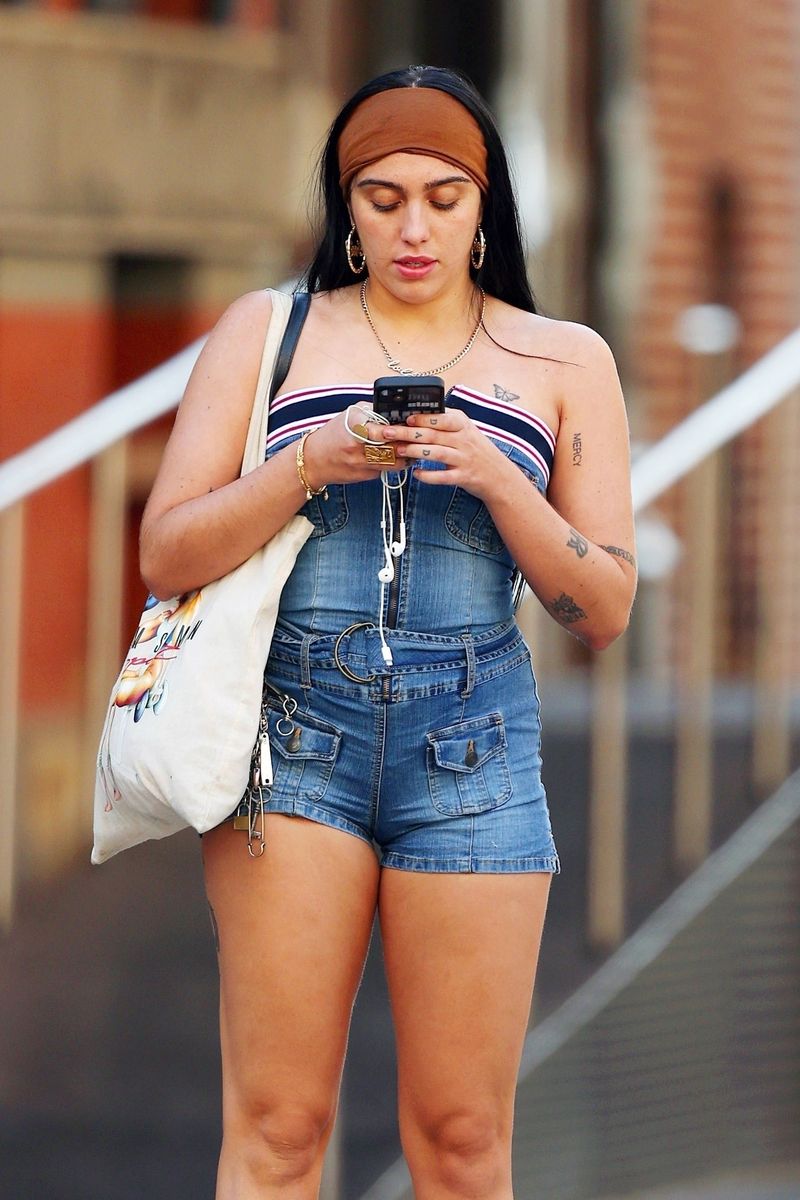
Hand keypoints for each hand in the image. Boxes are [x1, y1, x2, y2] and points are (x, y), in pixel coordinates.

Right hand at [299, 406, 403, 489]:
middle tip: (417, 437)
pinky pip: (386, 469)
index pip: (378, 430)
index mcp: (352, 425)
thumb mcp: (349, 416)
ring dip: (406, 455)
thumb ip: (371, 413)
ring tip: (412, 448)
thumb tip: (395, 412)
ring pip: (393, 461)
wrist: (313, 461)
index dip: (394, 430)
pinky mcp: (365, 475)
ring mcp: (361, 462)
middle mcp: (356, 445)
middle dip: (406, 442)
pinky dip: (394, 463)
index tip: (405, 427)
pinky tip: (398, 457)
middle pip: (390, 446)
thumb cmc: (333, 435)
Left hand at [378, 408, 507, 499]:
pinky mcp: (463, 477)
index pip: (441, 418)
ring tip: (398, 450)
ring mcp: (464, 459)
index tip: (405, 418)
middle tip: (388, 433)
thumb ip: (445, 422)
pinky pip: (442, 477)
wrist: (499, 475)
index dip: (421, 418)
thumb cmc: (477, 450)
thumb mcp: (466, 430)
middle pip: (432, 434)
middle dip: (407, 433)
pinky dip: (428, 476)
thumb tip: (416, 414)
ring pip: (436, 453)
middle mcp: (464, 440)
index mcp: (462, 425)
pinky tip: (416, 473)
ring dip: (414, 451)